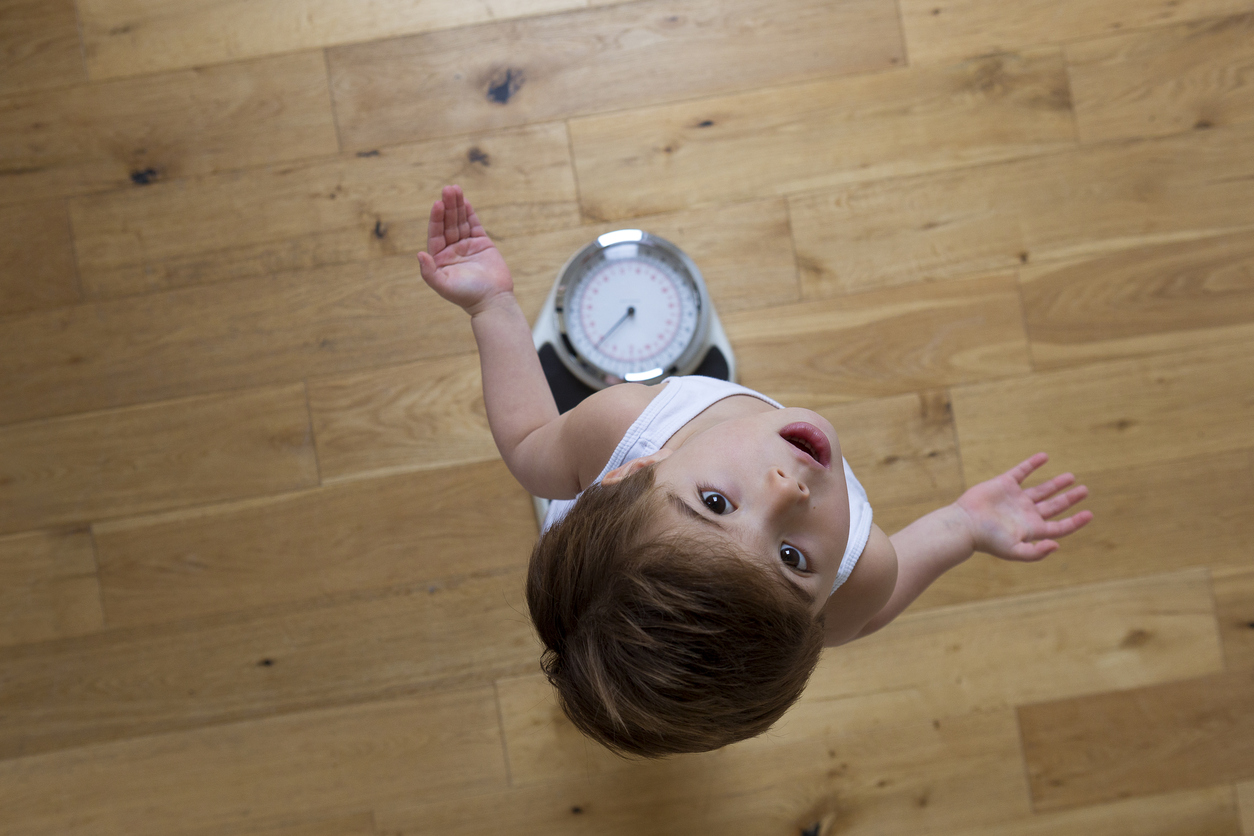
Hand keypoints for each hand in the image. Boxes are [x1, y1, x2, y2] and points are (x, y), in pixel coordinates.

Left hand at [417, 185, 513, 314]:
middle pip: (448, 223)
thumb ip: (429, 272)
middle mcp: (451, 250)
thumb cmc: (467, 295)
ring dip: (457, 205)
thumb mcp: (444, 285)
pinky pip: (474, 225)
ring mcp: (466, 246)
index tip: (438, 204)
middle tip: (448, 188)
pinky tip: (465, 201)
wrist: (493, 300)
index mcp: (440, 259)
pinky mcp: (482, 244)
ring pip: (460, 221)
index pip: (436, 233)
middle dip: (448, 206)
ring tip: (455, 189)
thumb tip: (420, 254)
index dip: (437, 218)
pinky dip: (469, 213)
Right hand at [954, 453, 1092, 560]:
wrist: (965, 524)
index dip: (1075, 521)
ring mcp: (1016, 498)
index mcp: (1031, 529)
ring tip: (1071, 477)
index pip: (1059, 526)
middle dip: (1069, 499)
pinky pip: (1022, 471)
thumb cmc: (988, 540)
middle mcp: (1026, 513)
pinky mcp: (1004, 484)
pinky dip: (1033, 464)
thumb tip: (1057, 545)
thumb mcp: (1014, 551)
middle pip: (1054, 506)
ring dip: (1056, 484)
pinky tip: (1044, 457)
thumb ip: (1036, 553)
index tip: (1089, 514)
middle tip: (1085, 491)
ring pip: (1041, 489)